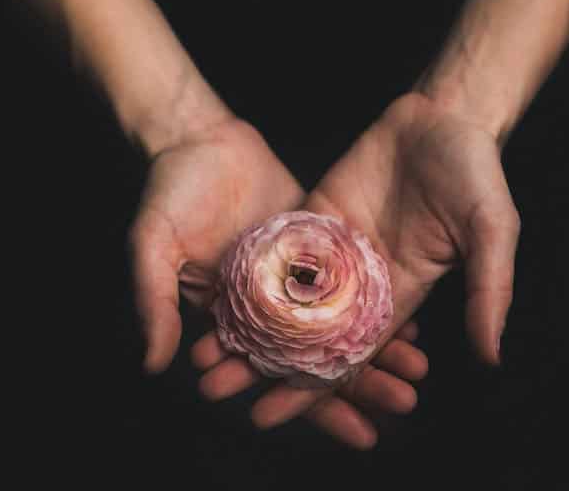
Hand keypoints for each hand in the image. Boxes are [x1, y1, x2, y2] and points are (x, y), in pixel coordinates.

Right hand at [129, 116, 430, 447]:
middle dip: (362, 387)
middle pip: (320, 359)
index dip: (313, 407)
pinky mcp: (317, 243)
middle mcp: (268, 306)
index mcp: (232, 318)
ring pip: (342, 325)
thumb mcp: (151, 244)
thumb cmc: (168, 191)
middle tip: (402, 404)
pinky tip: (415, 322)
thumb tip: (153, 363)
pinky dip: (380, 303)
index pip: (275, 376)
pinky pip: (353, 280)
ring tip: (417, 372)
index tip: (359, 433)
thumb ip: (152, 300)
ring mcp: (295, 276)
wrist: (199, 135)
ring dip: (379, 351)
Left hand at [231, 91, 520, 431]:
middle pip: (305, 334)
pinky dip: (248, 272)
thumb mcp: (493, 231)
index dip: (309, 388)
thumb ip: (489, 290)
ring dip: (246, 323)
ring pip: (284, 295)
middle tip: (214, 388)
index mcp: (400, 294)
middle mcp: (362, 279)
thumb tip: (491, 356)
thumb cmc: (477, 173)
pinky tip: (213, 292)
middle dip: (264, 363)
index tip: (267, 415)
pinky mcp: (316, 214)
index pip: (347, 354)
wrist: (445, 115)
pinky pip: (279, 247)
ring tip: (203, 350)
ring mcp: (336, 247)